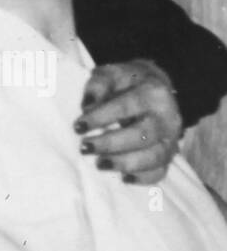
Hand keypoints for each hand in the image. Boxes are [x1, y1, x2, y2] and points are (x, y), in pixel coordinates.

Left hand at [73, 59, 181, 185]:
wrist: (153, 86)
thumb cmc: (126, 81)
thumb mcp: (110, 73)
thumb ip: (98, 85)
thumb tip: (87, 105)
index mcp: (153, 93)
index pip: (127, 106)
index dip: (101, 117)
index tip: (78, 126)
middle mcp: (167, 117)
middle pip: (142, 135)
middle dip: (110, 144)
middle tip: (85, 147)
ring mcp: (171, 138)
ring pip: (154, 157)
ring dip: (124, 163)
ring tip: (99, 163)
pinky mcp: (170, 154)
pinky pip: (160, 171)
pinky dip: (143, 178)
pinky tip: (123, 177)